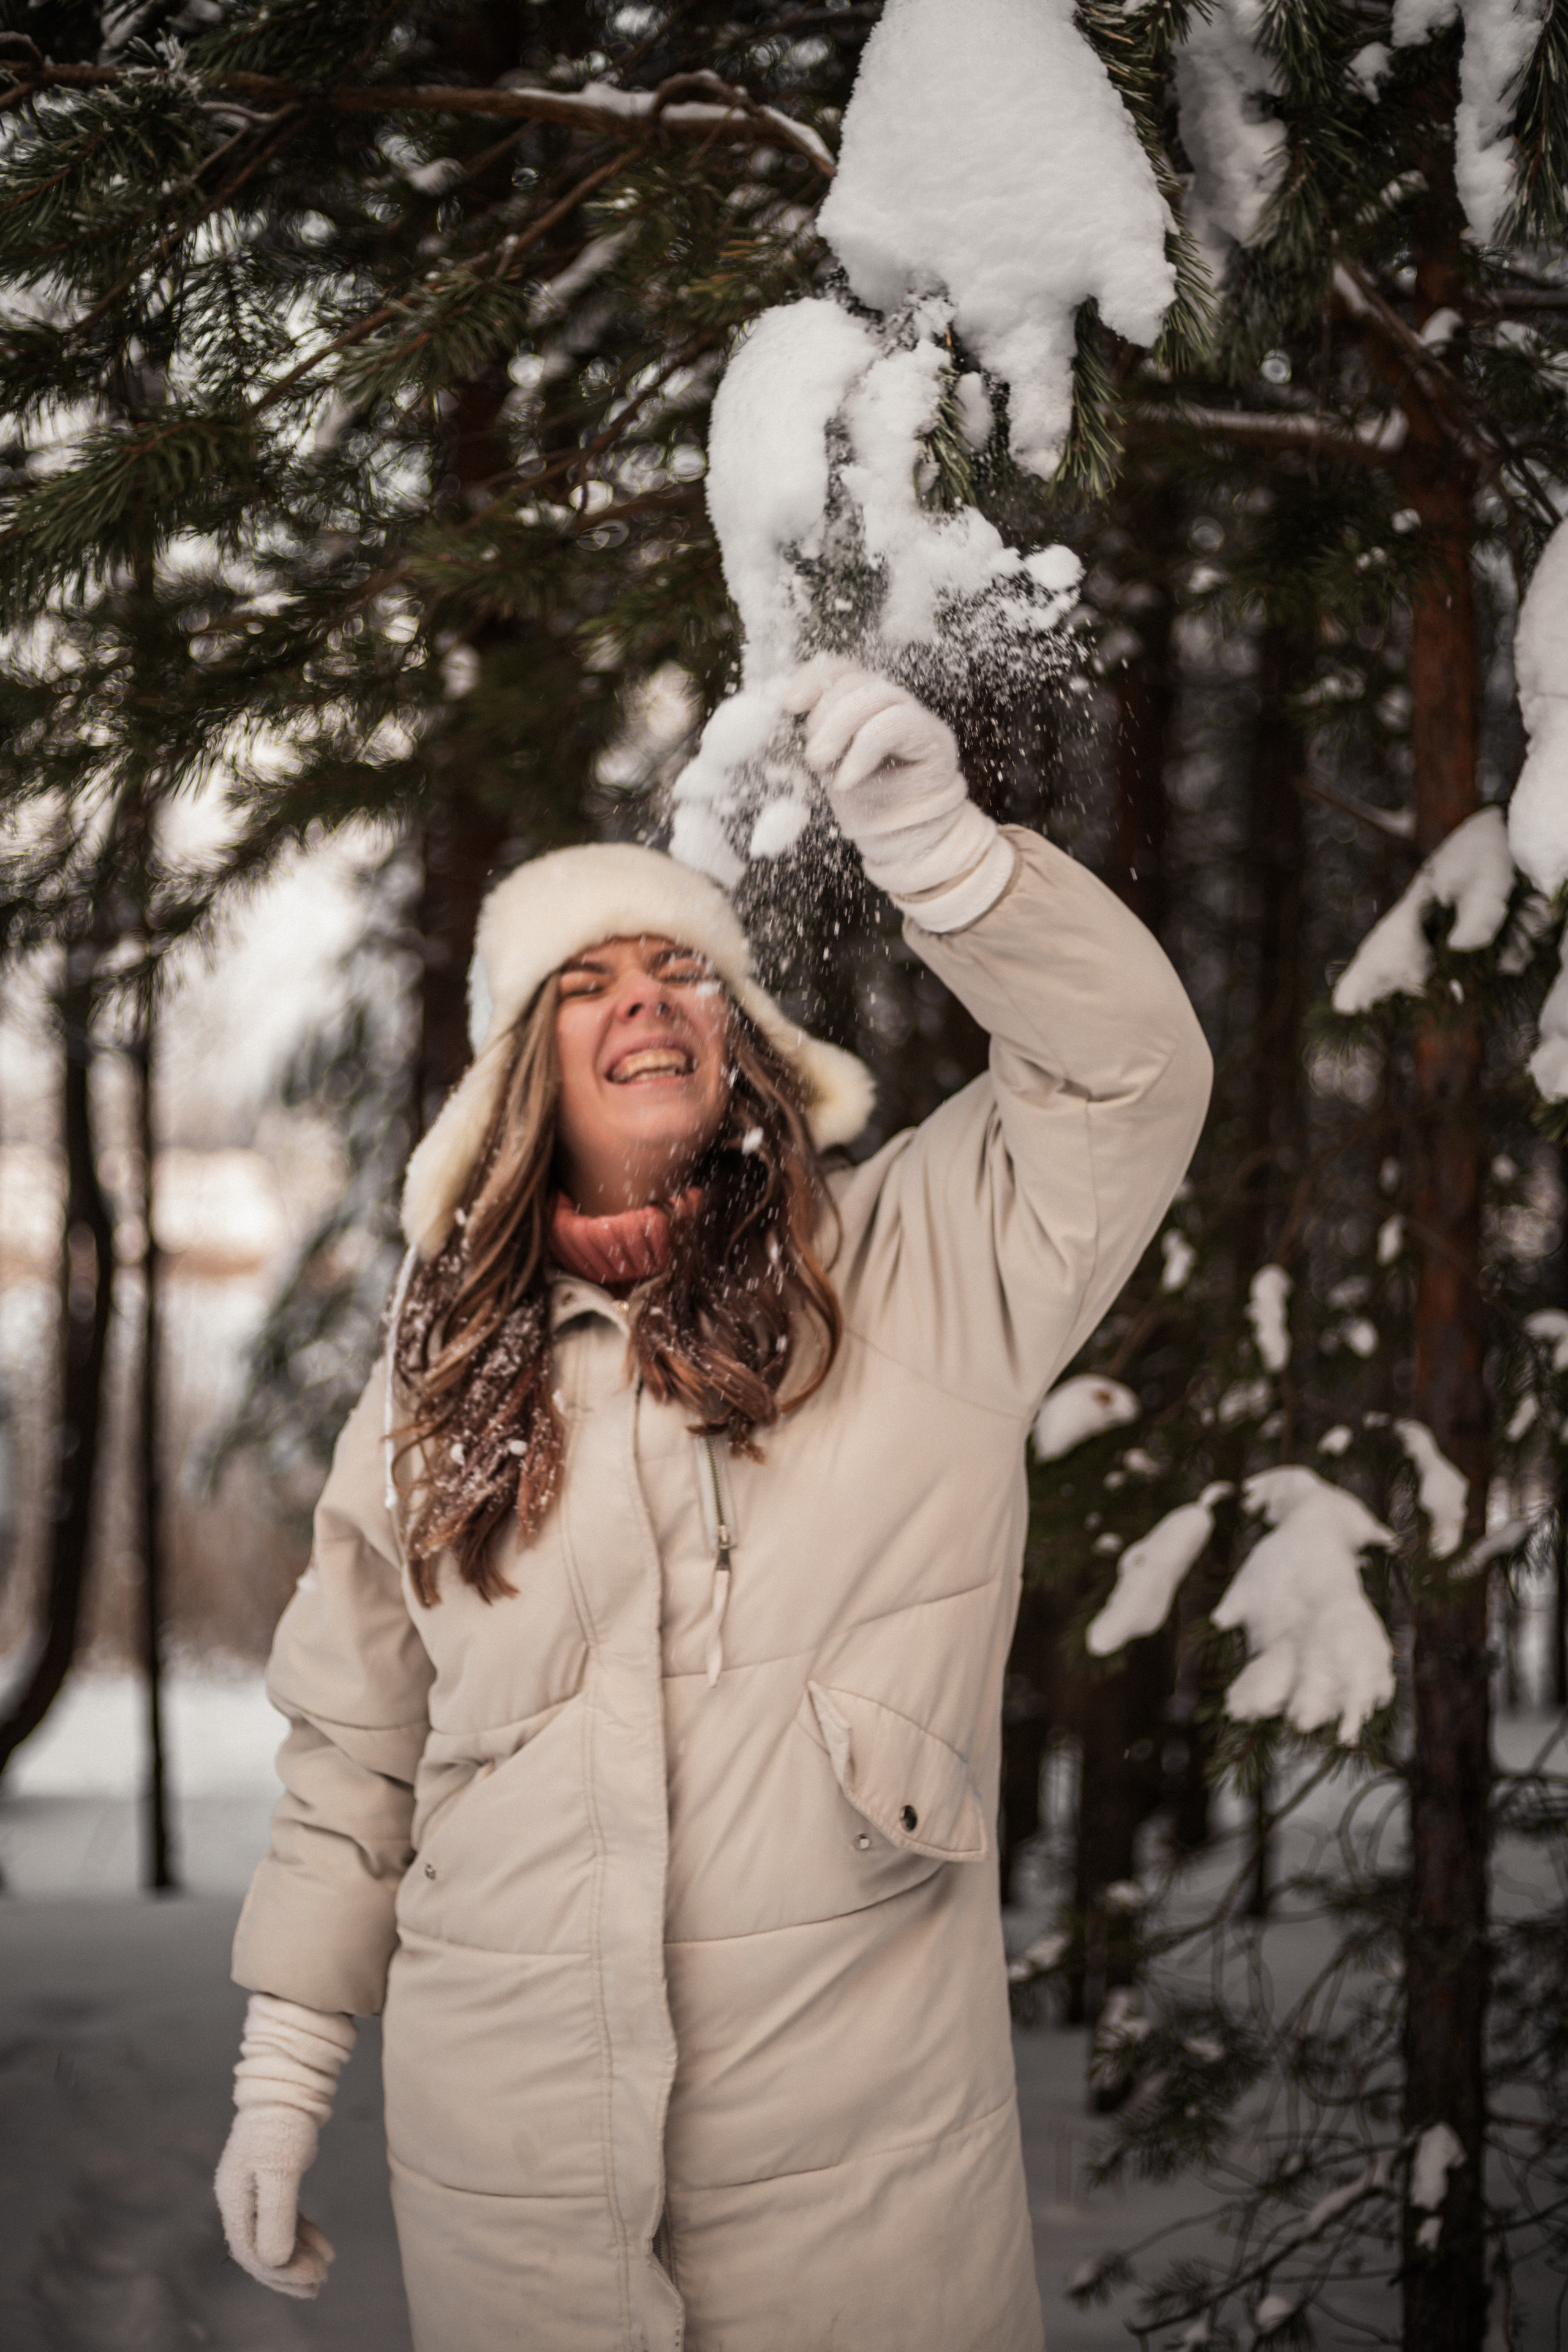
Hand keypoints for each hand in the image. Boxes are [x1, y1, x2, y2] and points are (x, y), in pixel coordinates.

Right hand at [214, 2105, 334, 2299]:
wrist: (291, 2083)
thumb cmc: (283, 2123)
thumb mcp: (281, 2171)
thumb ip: (275, 2218)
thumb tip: (272, 2262)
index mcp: (234, 2199)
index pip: (251, 2252)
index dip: (280, 2272)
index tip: (311, 2279)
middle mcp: (239, 2198)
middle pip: (260, 2249)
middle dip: (289, 2272)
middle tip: (319, 2285)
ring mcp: (255, 2190)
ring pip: (274, 2236)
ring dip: (298, 2256)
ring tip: (325, 2270)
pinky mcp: (273, 2180)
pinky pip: (285, 2218)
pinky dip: (303, 2234)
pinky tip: (323, 2245)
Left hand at [782, 662, 1010, 929]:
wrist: (905, 841)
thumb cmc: (865, 804)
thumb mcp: (829, 767)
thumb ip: (816, 737)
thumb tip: (783, 707)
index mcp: (864, 703)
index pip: (840, 670)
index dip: (813, 679)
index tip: (789, 705)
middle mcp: (892, 702)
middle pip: (853, 682)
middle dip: (824, 718)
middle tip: (814, 759)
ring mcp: (915, 715)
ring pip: (873, 696)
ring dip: (840, 730)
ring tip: (822, 767)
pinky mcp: (934, 737)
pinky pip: (893, 724)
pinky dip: (863, 750)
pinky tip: (848, 780)